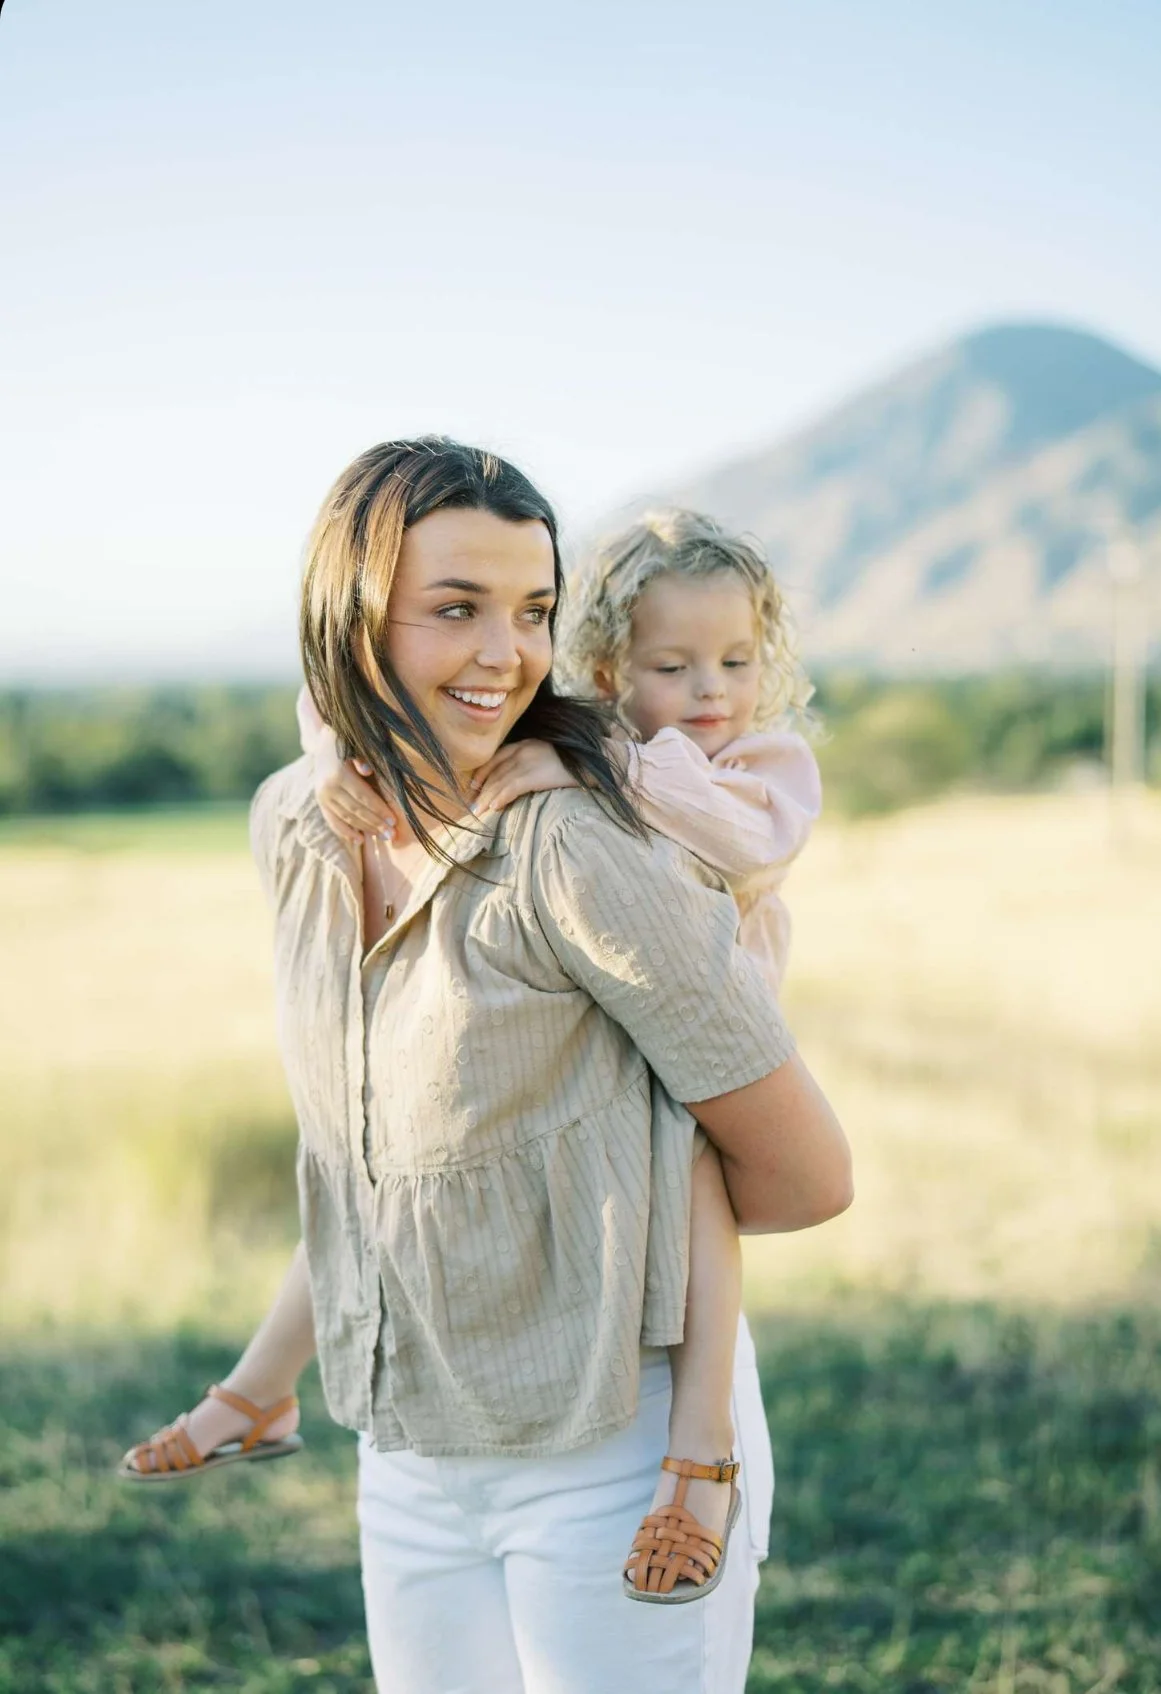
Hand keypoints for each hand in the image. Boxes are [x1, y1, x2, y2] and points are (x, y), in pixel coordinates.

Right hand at [312, 729, 395, 844]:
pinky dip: (345, 832)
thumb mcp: (357, 744)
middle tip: (391, 834)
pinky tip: (360, 840)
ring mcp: (322, 796)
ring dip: (365, 829)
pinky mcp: (320, 801)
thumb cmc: (349, 741)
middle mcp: (327, 787)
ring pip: (346, 818)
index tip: (394, 821)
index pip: (363, 797)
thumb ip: (363, 757)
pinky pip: (332, 821)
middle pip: (356, 811)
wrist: (324, 741)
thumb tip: (367, 771)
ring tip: (382, 837)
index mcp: (338, 774)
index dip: (379, 810)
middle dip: (375, 824)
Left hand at [470, 740, 578, 812]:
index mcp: (526, 743)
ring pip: (499, 782)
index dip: (482, 773)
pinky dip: (500, 798)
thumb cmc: (575, 761)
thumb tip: (519, 780)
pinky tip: (494, 808)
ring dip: (487, 798)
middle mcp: (523, 750)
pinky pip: (510, 788)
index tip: (473, 786)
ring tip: (479, 812)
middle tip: (473, 805)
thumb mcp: (549, 754)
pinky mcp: (534, 775)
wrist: (594, 761)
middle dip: (481, 790)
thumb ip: (532, 762)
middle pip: (495, 772)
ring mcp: (528, 762)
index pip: (496, 758)